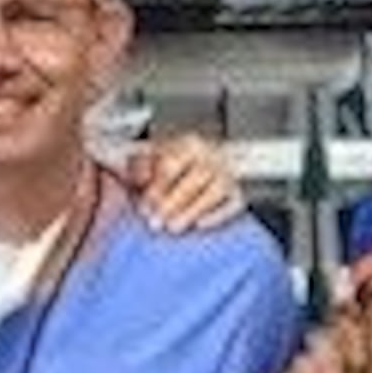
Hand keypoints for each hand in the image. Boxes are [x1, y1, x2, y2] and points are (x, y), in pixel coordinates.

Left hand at [121, 134, 246, 233]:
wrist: (213, 161)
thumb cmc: (178, 164)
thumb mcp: (155, 156)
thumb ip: (140, 165)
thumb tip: (133, 177)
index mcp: (188, 144)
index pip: (171, 164)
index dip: (156, 188)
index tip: (143, 207)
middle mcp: (211, 156)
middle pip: (193, 179)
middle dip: (172, 203)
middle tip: (155, 222)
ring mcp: (227, 174)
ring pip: (213, 192)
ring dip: (191, 211)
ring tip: (173, 228)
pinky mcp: (238, 192)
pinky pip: (233, 203)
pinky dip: (218, 215)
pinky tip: (200, 225)